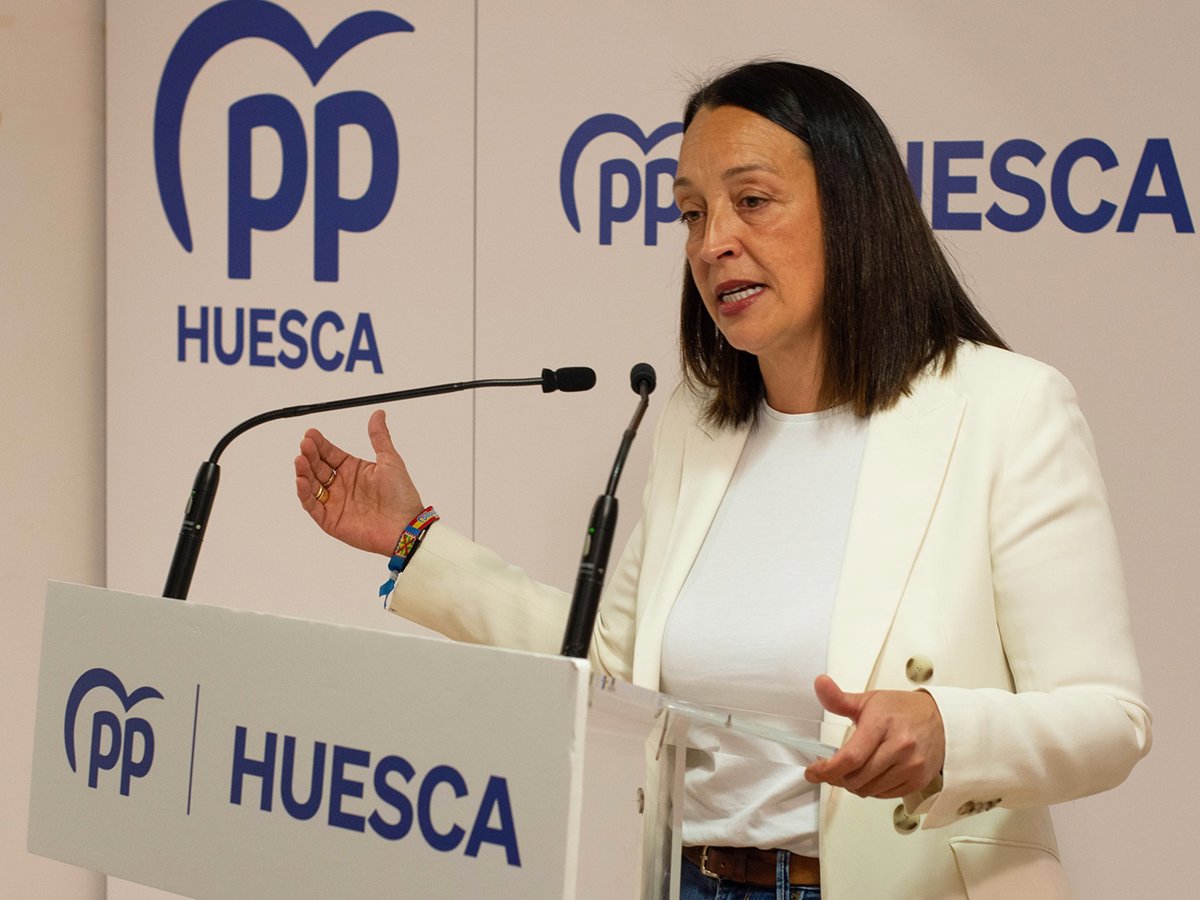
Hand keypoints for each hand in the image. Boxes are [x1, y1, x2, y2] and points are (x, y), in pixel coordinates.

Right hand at [294, 409, 424, 555]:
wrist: (406, 526)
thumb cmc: (401, 495)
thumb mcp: (390, 460)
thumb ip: (380, 437)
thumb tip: (378, 413)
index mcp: (353, 470)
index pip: (330, 454)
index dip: (320, 444)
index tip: (311, 433)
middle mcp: (341, 486)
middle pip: (318, 467)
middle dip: (310, 455)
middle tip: (305, 445)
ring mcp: (335, 503)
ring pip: (312, 485)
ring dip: (304, 472)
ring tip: (300, 459)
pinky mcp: (330, 521)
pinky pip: (312, 506)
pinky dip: (304, 494)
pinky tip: (302, 480)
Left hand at [804, 674, 944, 798]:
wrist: (941, 719)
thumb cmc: (902, 710)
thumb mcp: (869, 700)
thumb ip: (839, 699)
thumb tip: (819, 683)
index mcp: (882, 724)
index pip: (851, 757)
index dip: (827, 770)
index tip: (813, 772)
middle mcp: (900, 747)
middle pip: (857, 778)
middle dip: (838, 777)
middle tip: (832, 769)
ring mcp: (911, 766)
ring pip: (869, 790)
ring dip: (854, 785)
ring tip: (852, 771)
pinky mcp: (918, 780)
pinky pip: (884, 795)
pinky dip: (871, 789)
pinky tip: (871, 775)